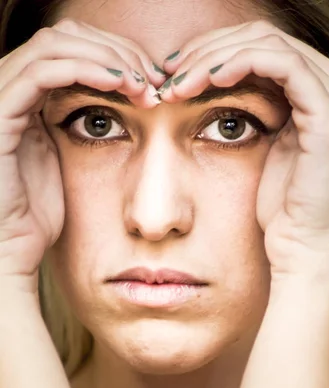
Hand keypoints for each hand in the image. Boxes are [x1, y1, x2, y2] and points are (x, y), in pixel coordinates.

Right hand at [0, 18, 165, 292]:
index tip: (152, 80)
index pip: (70, 49)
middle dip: (115, 51)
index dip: (113, 54)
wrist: (14, 246)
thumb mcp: (68, 162)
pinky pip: (44, 73)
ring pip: (55, 46)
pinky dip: (86, 70)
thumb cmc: (42, 214)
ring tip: (143, 85)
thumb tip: (122, 111)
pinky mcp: (1, 115)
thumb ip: (82, 130)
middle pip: (65, 38)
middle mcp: (11, 90)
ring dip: (107, 58)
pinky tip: (121, 85)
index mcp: (27, 99)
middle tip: (153, 77)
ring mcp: (3, 99)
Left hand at [157, 21, 328, 285]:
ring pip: (267, 44)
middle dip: (209, 51)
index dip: (217, 54)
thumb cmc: (283, 217)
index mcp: (325, 96)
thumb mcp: (266, 155)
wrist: (305, 256)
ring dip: (214, 58)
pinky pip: (279, 63)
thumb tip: (216, 91)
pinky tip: (206, 82)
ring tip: (177, 82)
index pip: (266, 49)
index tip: (175, 76)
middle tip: (169, 74)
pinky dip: (238, 63)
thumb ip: (258, 116)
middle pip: (265, 39)